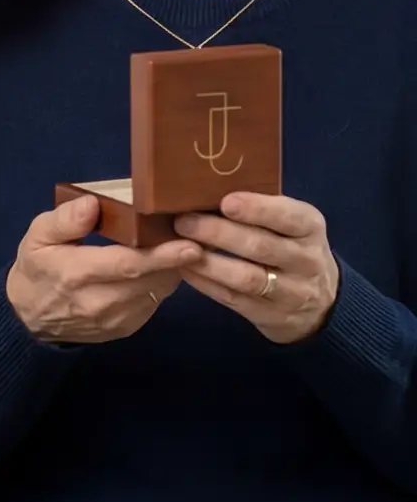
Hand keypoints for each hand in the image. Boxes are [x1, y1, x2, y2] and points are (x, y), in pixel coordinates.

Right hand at [6, 194, 200, 344]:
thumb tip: (92, 204)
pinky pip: (153, 303)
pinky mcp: (123, 329)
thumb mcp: (37, 236)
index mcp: (76, 274)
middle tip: (203, 237)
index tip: (191, 244)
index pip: (127, 264)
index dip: (162, 255)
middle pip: (149, 280)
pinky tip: (167, 265)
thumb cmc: (38, 267)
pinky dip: (163, 283)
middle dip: (178, 260)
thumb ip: (64, 220)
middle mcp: (98, 302)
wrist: (29, 318)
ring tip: (188, 247)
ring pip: (156, 293)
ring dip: (174, 271)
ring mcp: (113, 320)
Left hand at [174, 192, 338, 344]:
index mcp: (310, 228)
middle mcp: (305, 260)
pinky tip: (184, 268)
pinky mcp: (268, 315)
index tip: (226, 201)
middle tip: (185, 221)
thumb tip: (211, 185)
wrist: (320, 305)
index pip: (289, 216)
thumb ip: (264, 209)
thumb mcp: (294, 225)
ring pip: (247, 277)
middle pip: (261, 246)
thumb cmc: (293, 248)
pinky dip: (206, 283)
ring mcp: (290, 292)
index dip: (257, 209)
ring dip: (209, 262)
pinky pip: (233, 299)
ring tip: (180, 247)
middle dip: (220, 233)